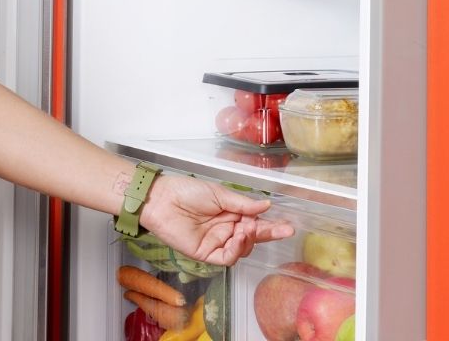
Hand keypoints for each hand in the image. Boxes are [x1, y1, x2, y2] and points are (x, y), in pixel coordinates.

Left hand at [138, 174, 293, 265]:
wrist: (162, 199)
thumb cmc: (186, 191)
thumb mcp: (218, 193)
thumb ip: (242, 203)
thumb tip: (265, 206)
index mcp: (229, 212)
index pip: (254, 221)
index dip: (271, 225)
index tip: (287, 225)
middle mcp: (225, 229)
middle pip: (252, 237)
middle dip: (268, 233)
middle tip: (283, 229)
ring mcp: (217, 242)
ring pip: (243, 249)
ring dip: (249, 239)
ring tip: (247, 227)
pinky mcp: (207, 254)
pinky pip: (227, 257)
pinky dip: (237, 249)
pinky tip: (237, 237)